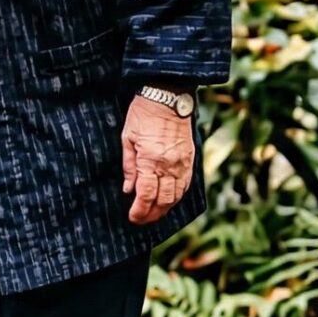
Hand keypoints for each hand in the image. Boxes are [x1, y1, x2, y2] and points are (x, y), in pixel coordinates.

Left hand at [121, 93, 194, 224]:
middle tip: (142, 220)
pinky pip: (186, 184)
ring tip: (154, 213)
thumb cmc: (143, 115)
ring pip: (176, 195)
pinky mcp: (190, 158)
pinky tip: (169, 199)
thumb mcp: (127, 139)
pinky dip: (177, 195)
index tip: (133, 218)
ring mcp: (182, 163)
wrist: (168, 96)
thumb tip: (129, 189)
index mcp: (150, 160)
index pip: (146, 195)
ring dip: (165, 208)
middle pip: (163, 201)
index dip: (140, 211)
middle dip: (152, 215)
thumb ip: (129, 166)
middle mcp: (169, 165)